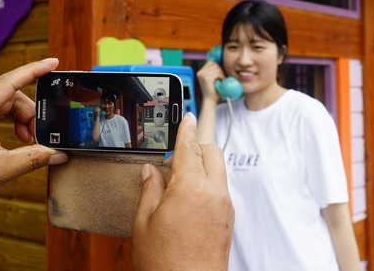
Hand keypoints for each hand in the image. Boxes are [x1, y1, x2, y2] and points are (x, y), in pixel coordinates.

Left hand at [0, 58, 67, 225]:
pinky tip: (14, 142)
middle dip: (29, 114)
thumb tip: (58, 153)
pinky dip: (6, 126)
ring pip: (1, 107)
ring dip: (19, 121)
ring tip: (27, 142)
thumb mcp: (2, 169)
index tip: (53, 62)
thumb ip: (34, 157)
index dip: (35, 70)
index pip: (10, 81)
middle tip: (41, 136)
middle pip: (9, 97)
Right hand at [132, 113, 233, 270]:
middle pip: (212, 152)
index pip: (190, 147)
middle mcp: (214, 193)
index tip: (187, 116)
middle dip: (195, 147)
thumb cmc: (165, 263)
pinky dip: (207, 183)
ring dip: (201, 166)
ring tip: (176, 184)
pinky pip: (220, 188)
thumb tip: (151, 172)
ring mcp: (224, 206)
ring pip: (218, 169)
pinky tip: (187, 200)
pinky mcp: (229, 218)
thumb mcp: (144, 224)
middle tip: (172, 159)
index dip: (186, 129)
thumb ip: (149, 190)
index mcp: (190, 188)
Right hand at [196, 60, 224, 101]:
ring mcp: (203, 75)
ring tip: (221, 80)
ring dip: (221, 74)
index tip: (219, 74)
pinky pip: (218, 73)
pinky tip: (221, 81)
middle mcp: (200, 72)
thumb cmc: (212, 90)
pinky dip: (222, 76)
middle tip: (221, 78)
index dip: (217, 67)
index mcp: (200, 72)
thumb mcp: (211, 79)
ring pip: (217, 68)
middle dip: (220, 70)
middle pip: (214, 65)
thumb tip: (219, 63)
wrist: (210, 100)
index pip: (211, 63)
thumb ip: (212, 71)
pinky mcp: (207, 78)